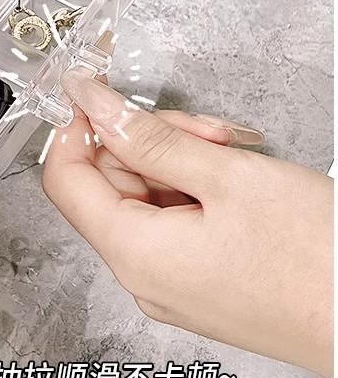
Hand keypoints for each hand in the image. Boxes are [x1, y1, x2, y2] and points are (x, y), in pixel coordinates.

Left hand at [43, 71, 332, 377]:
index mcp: (135, 253)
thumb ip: (149, 137)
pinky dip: (200, 190)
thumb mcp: (226, 176)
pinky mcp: (203, 285)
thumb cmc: (316, 261)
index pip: (65, 178)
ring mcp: (174, 285)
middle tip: (203, 130)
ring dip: (182, 161)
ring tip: (233, 155)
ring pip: (149, 198)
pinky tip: (239, 179)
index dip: (78, 125)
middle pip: (111, 183)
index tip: (99, 92)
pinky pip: (177, 223)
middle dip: (151, 140)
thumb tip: (91, 104)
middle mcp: (145, 278)